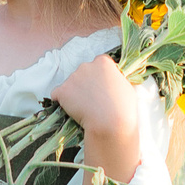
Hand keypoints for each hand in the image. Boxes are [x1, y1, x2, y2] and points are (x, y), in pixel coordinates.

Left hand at [48, 53, 140, 184]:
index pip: (99, 63)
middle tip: (93, 99)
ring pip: (71, 84)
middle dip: (87, 83)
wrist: (109, 122)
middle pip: (84, 72)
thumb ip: (117, 79)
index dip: (100, 76)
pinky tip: (71, 110)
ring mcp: (72, 78)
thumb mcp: (127, 86)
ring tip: (85, 108)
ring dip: (75, 93)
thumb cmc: (123, 107)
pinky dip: (62, 101)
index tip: (102, 87)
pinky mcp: (62, 91)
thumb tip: (114, 81)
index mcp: (103, 62)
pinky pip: (57, 94)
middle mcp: (86, 66)